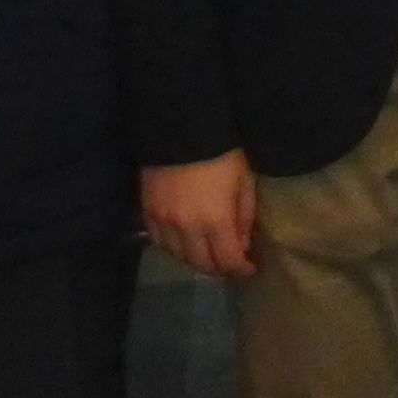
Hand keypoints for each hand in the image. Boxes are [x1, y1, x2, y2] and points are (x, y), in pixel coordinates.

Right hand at [141, 152, 258, 277]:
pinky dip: (173, 248)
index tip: (250, 269)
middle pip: (201, 264)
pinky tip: (183, 242)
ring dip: (195, 260)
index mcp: (215, 220)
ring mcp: (163, 222)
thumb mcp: (244, 181)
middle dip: (219, 268)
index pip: (228, 260)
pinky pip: (159, 242)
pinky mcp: (147, 212)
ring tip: (207, 253)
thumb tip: (242, 245)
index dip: (241, 269)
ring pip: (178, 257)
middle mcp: (187, 228)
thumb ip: (244, 216)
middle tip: (230, 263)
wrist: (181, 128)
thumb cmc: (222, 152)